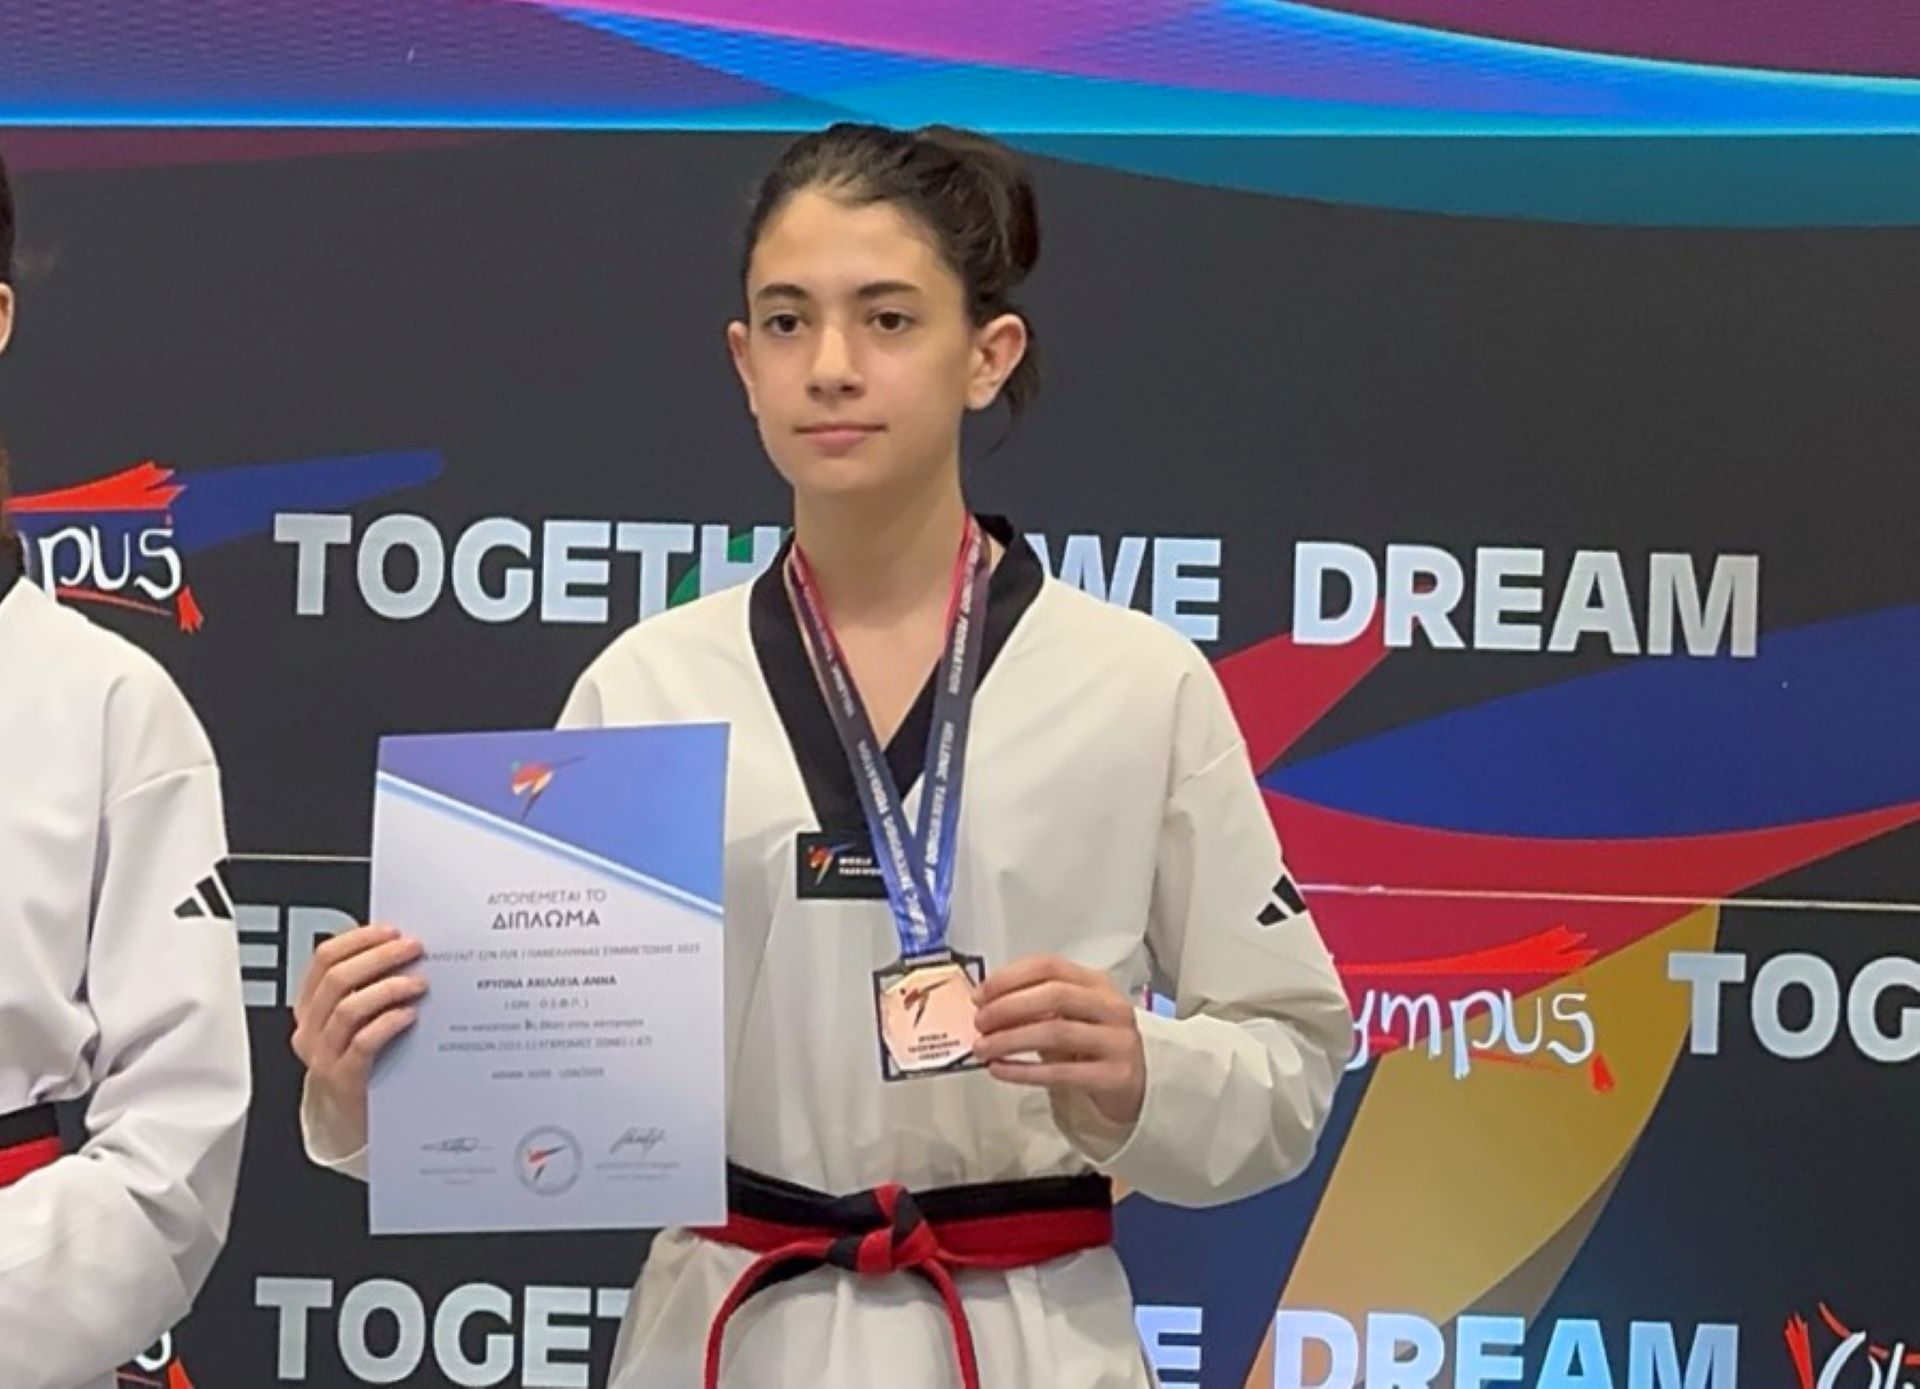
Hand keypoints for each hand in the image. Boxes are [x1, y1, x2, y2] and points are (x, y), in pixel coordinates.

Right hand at [290, 924, 427, 1151]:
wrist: (353, 1116)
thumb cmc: (364, 1060)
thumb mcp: (356, 1019)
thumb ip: (367, 985)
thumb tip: (400, 945)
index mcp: (311, 1006)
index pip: (324, 958)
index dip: (359, 939)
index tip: (392, 931)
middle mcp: (312, 1029)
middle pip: (337, 978)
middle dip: (379, 956)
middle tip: (413, 948)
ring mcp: (324, 1055)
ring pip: (349, 1008)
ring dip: (388, 987)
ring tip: (418, 982)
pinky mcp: (344, 1079)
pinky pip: (363, 1043)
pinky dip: (388, 1023)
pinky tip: (410, 1014)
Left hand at [972, 955, 1145, 1126]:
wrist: (1146, 1083)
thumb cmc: (1099, 1046)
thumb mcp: (1074, 1018)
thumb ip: (1038, 1008)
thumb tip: (986, 1009)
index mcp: (1096, 984)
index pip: (1050, 966)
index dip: (1010, 977)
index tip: (980, 995)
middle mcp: (1110, 1007)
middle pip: (1054, 995)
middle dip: (1008, 1007)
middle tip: (980, 1022)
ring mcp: (1117, 1041)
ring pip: (1056, 1032)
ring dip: (1010, 1039)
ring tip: (983, 1048)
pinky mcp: (1115, 1076)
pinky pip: (1061, 1072)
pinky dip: (1024, 1071)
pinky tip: (1000, 1070)